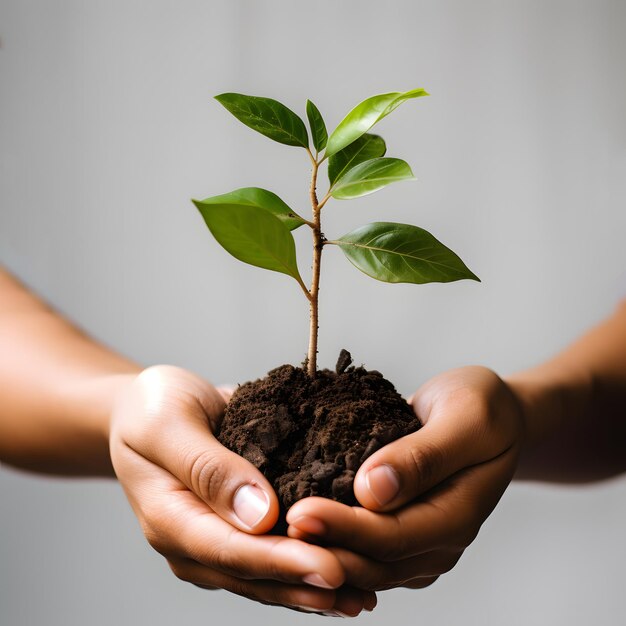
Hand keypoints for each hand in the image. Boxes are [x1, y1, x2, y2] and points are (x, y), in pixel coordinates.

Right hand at [109, 365, 375, 615]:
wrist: (150, 407)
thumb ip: (208, 468)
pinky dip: (305, 563)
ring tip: (364, 593)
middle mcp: (194, 540)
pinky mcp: (235, 527)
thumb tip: (259, 515)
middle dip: (307, 583)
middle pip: (254, 574)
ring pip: (266, 575)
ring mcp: (215, 537)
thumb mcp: (168, 425)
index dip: (282, 563)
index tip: (329, 568)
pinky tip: (346, 568)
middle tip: (361, 588)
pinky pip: (271, 553)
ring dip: (313, 587)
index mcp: (171, 519)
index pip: (230, 551)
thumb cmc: (152, 409)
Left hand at [286, 366, 523, 591]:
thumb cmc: (483, 408)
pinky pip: (365, 550)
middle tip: (274, 528)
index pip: (393, 537)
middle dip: (323, 548)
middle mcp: (438, 541)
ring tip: (275, 536)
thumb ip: (424, 456)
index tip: (299, 513)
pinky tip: (298, 533)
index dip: (344, 529)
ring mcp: (421, 543)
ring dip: (322, 553)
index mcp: (457, 515)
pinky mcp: (403, 532)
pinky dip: (333, 545)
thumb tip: (372, 490)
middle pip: (374, 562)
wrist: (492, 416)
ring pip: (365, 566)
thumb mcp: (467, 419)